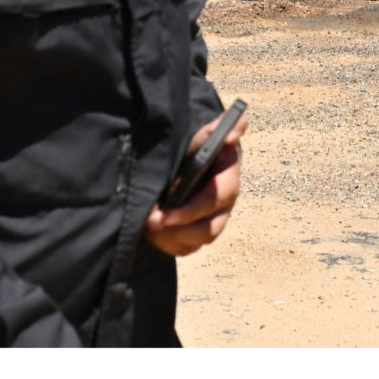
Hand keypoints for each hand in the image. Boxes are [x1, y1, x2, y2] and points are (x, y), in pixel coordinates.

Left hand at [144, 107, 246, 256]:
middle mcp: (225, 206)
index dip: (190, 210)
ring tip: (146, 226)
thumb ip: (219, 129)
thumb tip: (232, 134)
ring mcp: (213, 222)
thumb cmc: (197, 146)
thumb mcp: (204, 135)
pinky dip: (167, 244)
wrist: (187, 159)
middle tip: (150, 221)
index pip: (214, 200)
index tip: (164, 214)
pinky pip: (185, 249)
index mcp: (228, 180)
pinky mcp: (198, 234)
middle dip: (177, 228)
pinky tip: (151, 232)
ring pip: (196, 242)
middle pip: (209, 229)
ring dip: (169, 238)